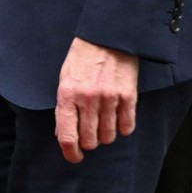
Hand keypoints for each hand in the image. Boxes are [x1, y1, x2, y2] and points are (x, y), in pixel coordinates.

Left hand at [54, 37, 138, 163]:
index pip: (67, 136)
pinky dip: (123, 128)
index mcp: (68, 94)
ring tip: (104, 122)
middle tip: (90, 132)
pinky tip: (119, 118)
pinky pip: (127, 127)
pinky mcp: (128, 96)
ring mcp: (109, 98)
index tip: (74, 157)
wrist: (107, 35)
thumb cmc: (83, 58)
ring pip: (108, 137)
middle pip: (90, 141)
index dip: (70, 153)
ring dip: (105, 135)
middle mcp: (88, 99)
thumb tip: (63, 135)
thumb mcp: (65, 79)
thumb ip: (63, 107)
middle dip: (89, 142)